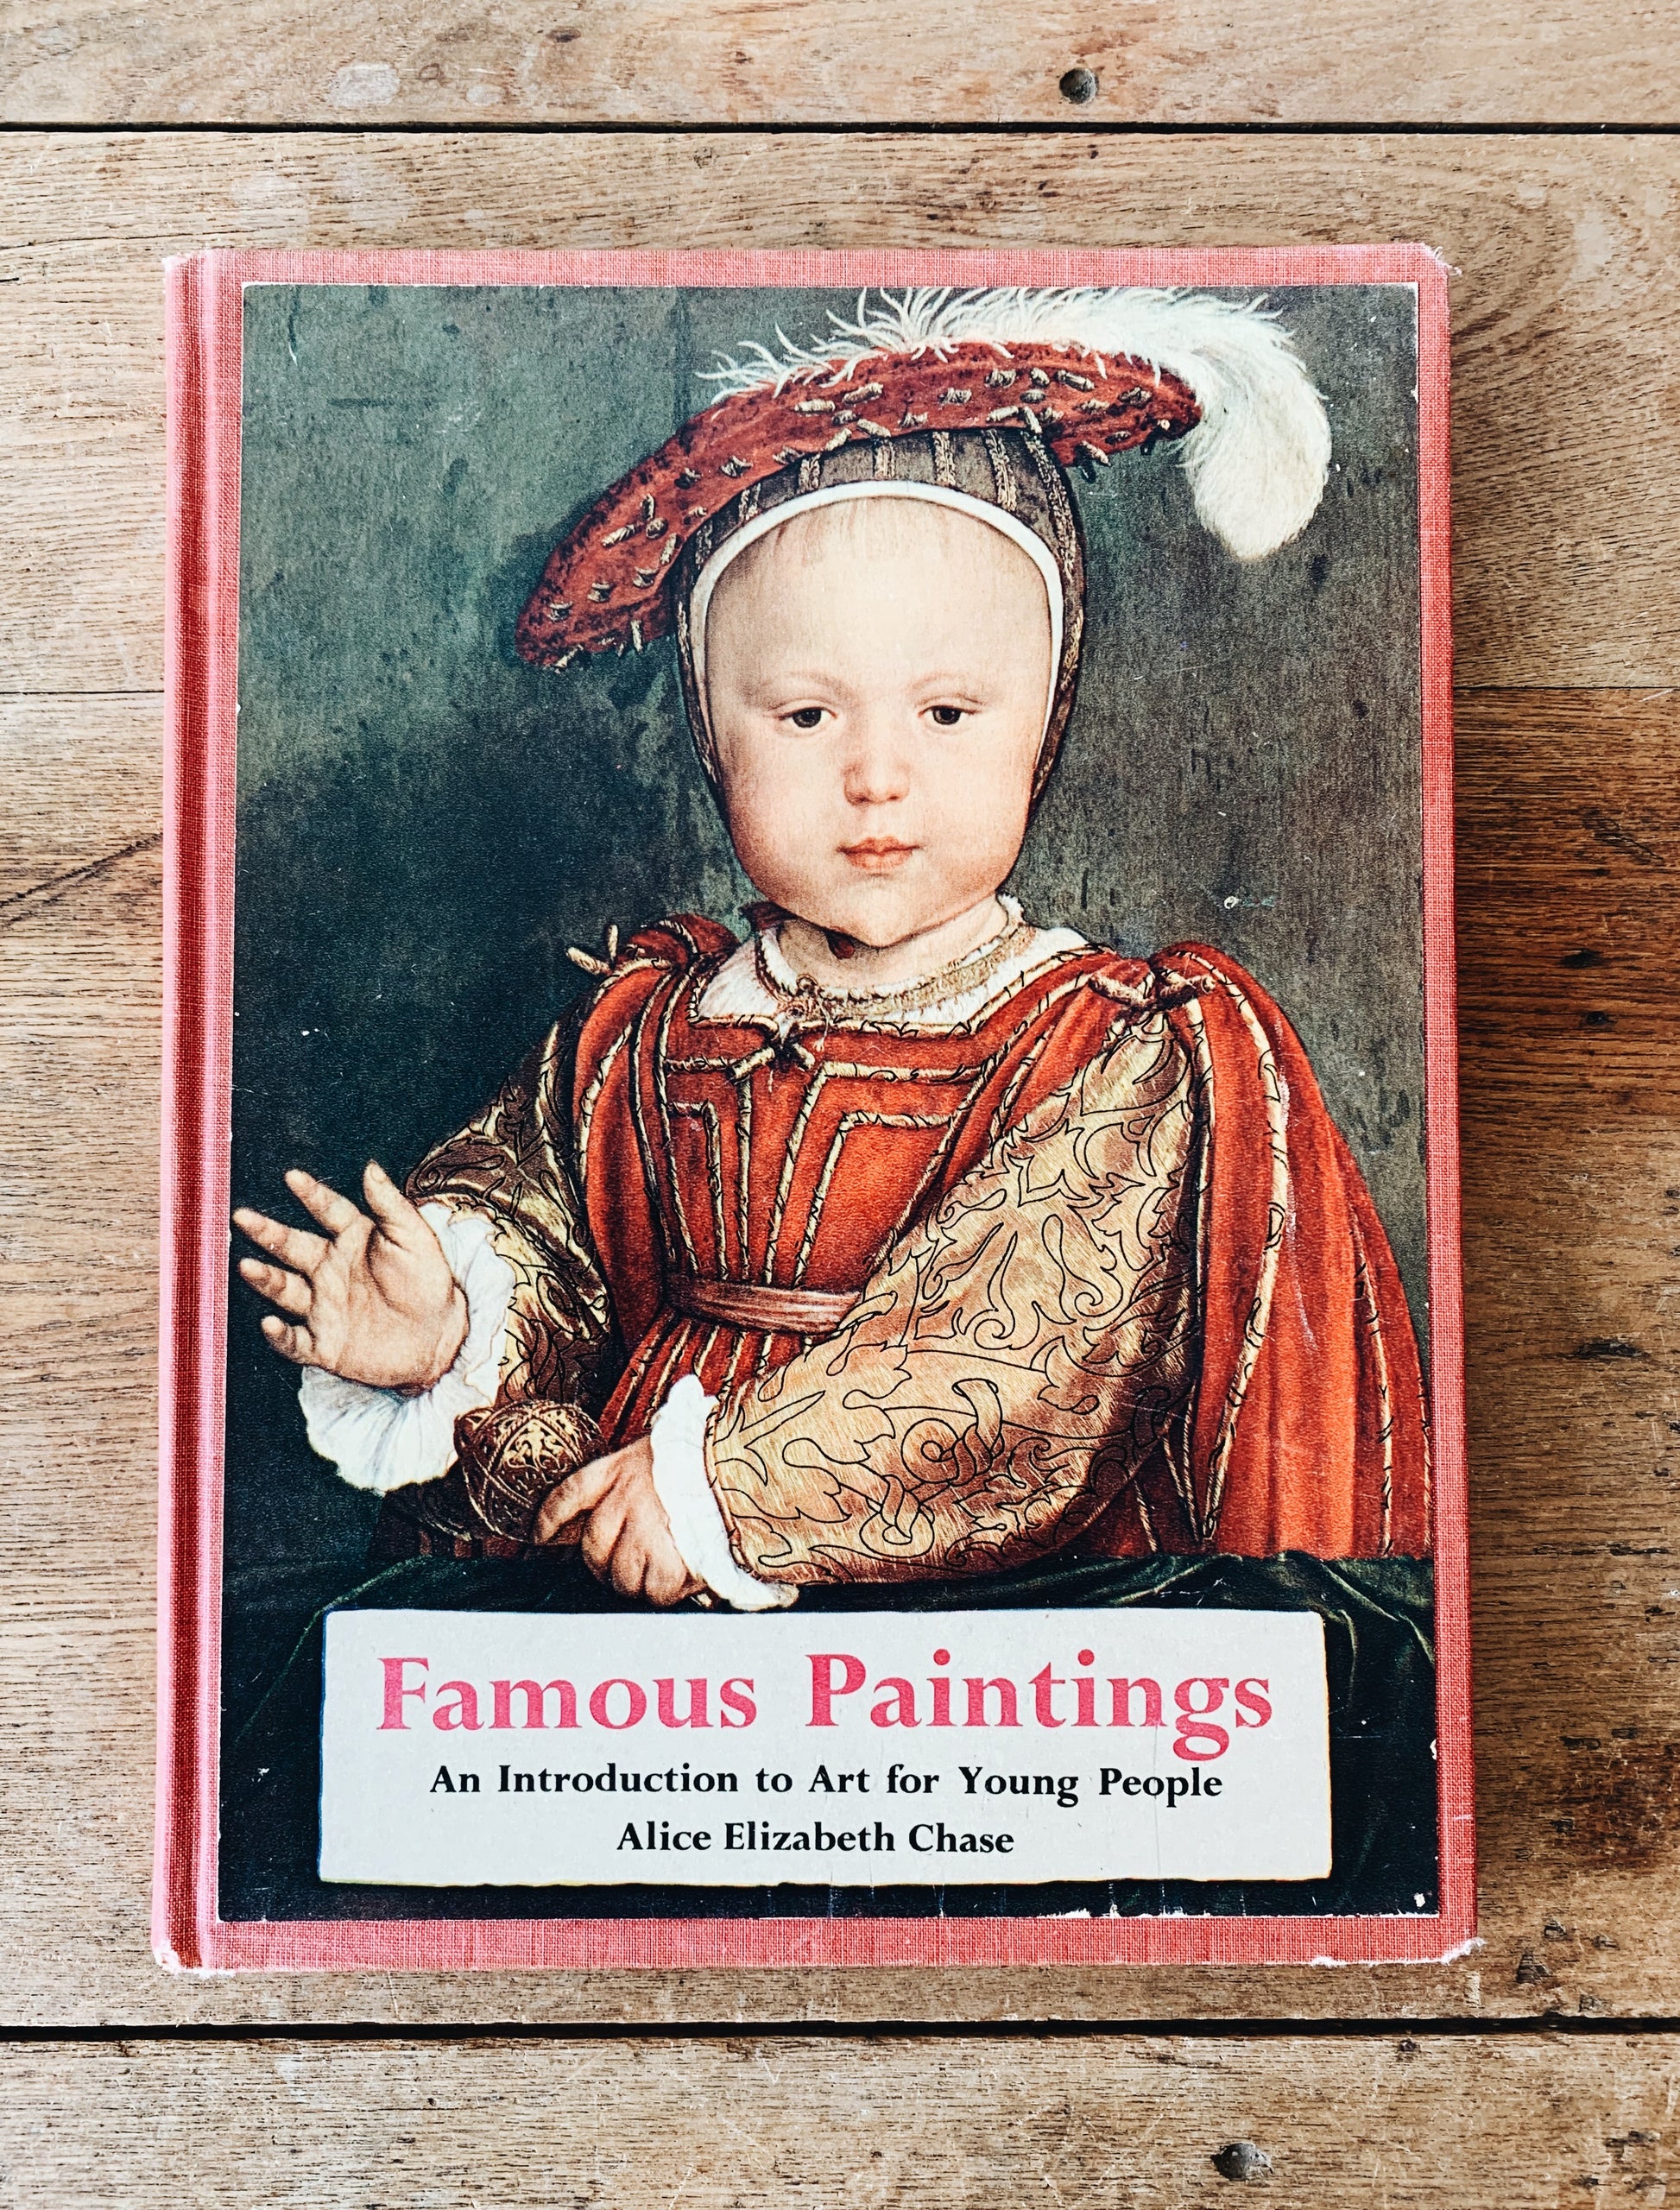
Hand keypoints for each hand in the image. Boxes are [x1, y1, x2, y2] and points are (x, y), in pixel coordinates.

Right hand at [233, 1163, 468, 1389]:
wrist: (440, 1338)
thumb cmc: (429, 1283)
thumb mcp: (415, 1240)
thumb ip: (391, 1206)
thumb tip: (370, 1168)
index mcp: (352, 1240)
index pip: (328, 1211)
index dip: (312, 1195)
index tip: (292, 1177)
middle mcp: (330, 1270)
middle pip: (293, 1246)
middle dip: (267, 1232)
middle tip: (242, 1217)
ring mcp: (324, 1307)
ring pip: (285, 1289)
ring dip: (265, 1278)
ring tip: (246, 1266)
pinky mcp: (325, 1345)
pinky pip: (295, 1340)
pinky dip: (280, 1334)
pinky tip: (270, 1323)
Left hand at [535, 1436, 701, 1606]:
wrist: (746, 1467)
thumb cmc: (710, 1459)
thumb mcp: (662, 1452)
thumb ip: (635, 1477)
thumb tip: (605, 1510)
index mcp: (620, 1468)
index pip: (568, 1495)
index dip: (551, 1520)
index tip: (541, 1536)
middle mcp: (624, 1498)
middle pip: (593, 1548)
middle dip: (603, 1565)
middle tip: (627, 1567)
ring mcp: (643, 1529)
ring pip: (620, 1576)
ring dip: (637, 1581)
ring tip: (664, 1571)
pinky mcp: (667, 1558)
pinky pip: (653, 1590)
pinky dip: (666, 1591)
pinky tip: (683, 1579)